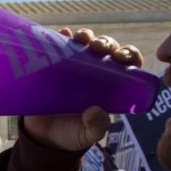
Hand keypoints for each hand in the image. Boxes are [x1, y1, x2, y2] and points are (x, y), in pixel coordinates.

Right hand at [20, 28, 143, 152]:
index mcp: (110, 85)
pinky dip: (62, 36)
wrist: (42, 137)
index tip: (123, 57)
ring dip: (87, 36)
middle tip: (98, 47)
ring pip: (85, 43)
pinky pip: (58, 45)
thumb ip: (96, 126)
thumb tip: (96, 111)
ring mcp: (73, 66)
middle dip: (106, 43)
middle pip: (106, 48)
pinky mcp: (53, 65)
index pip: (127, 64)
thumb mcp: (88, 135)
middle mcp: (94, 71)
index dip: (128, 55)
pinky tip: (62, 33)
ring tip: (82, 39)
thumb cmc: (71, 134)